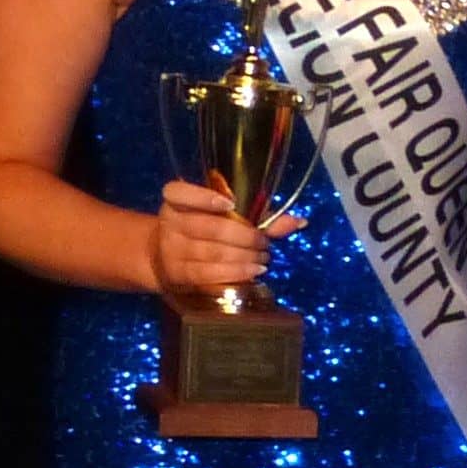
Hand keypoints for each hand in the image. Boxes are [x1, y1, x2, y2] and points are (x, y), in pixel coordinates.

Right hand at [150, 180, 280, 296]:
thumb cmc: (205, 230)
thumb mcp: (224, 217)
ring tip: (264, 258)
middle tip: (265, 242)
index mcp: (176, 200)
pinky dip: (236, 273)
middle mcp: (170, 222)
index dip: (203, 197)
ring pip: (213, 253)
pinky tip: (254, 271)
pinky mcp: (177, 274)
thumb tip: (299, 222)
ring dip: (245, 256)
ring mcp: (171, 249)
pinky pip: (209, 274)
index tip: (230, 204)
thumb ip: (259, 216)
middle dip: (245, 236)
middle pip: (210, 228)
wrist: (167, 259)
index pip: (179, 192)